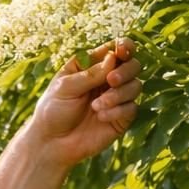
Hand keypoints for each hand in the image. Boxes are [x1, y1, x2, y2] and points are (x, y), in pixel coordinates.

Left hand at [30, 40, 141, 169]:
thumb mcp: (65, 87)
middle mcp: (107, 79)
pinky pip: (132, 108)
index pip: (116, 49)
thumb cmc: (53, 110)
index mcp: (93, 66)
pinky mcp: (120, 118)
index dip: (124, 46)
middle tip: (110, 80)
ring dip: (119, 94)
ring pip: (135, 86)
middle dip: (125, 71)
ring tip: (96, 106)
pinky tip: (101, 117)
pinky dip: (118, 111)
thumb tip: (113, 58)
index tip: (122, 50)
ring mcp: (116, 98)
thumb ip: (89, 73)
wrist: (52, 143)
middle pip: (132, 65)